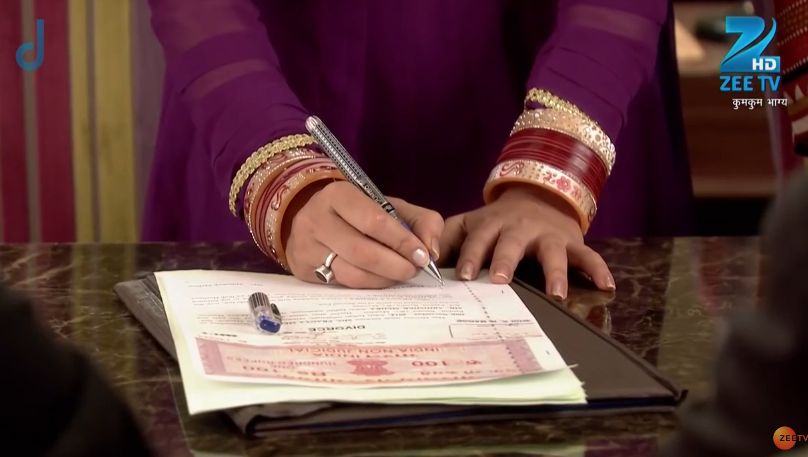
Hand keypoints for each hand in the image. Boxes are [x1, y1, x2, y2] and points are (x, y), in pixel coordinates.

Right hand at [285, 181, 443, 287]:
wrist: (314, 219)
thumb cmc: (360, 213)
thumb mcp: (391, 206)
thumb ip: (422, 222)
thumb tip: (432, 252)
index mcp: (338, 195)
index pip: (375, 222)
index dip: (403, 242)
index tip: (423, 256)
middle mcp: (316, 219)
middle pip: (363, 251)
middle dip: (395, 265)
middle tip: (414, 270)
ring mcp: (306, 246)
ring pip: (352, 273)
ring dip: (384, 279)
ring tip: (400, 274)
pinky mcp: (303, 269)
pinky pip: (342, 285)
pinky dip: (369, 285)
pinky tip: (381, 279)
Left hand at [439, 184, 613, 298]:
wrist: (536, 196)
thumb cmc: (495, 222)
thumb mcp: (468, 223)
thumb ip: (445, 238)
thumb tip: (426, 260)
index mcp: (491, 223)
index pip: (479, 238)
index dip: (472, 255)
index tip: (465, 276)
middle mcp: (520, 227)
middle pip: (512, 243)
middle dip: (506, 260)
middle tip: (501, 281)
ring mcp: (547, 234)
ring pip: (552, 252)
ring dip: (554, 272)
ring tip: (557, 294)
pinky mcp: (571, 241)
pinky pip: (588, 255)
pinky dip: (598, 269)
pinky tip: (607, 286)